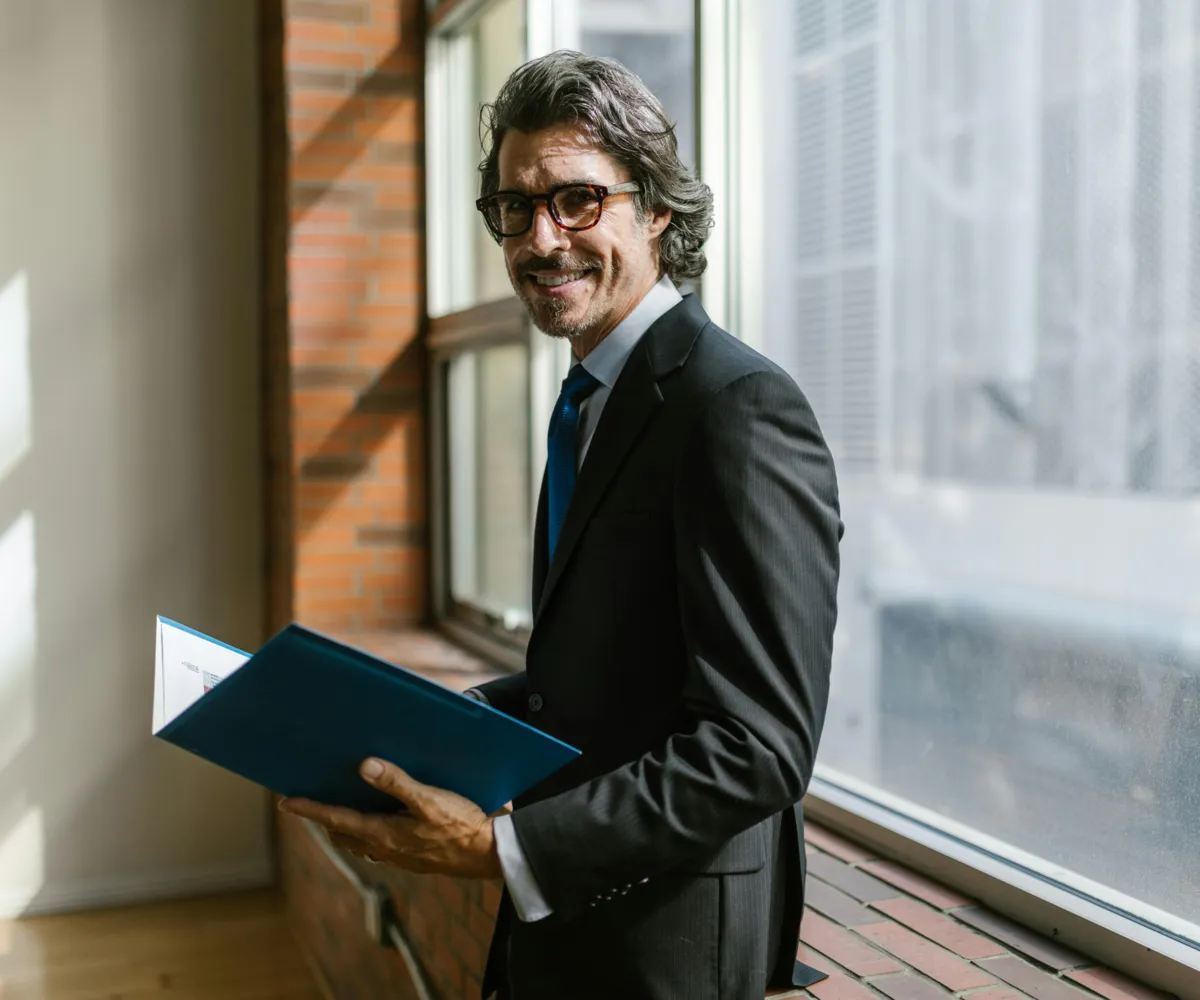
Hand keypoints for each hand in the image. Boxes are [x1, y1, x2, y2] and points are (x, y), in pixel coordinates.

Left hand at [278, 759, 503, 878]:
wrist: (486, 854)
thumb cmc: (459, 826)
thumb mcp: (429, 799)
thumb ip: (397, 783)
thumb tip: (364, 766)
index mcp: (382, 833)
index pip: (336, 818)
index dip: (310, 809)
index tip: (286, 802)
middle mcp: (384, 848)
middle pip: (342, 832)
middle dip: (324, 817)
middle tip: (311, 799)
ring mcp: (397, 855)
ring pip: (359, 841)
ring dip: (345, 826)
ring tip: (341, 805)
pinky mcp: (411, 856)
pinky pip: (377, 844)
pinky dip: (367, 831)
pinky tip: (380, 819)